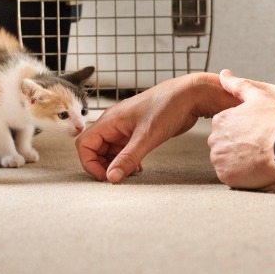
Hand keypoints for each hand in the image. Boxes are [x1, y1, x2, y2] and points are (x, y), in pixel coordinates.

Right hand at [75, 73, 238, 182]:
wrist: (189, 95)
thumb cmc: (168, 107)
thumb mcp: (146, 137)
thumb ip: (127, 158)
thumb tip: (111, 177)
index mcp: (110, 120)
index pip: (85, 144)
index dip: (90, 163)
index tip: (106, 176)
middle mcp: (114, 123)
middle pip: (96, 149)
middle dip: (104, 166)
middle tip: (119, 177)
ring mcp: (126, 128)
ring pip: (111, 151)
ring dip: (117, 164)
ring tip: (131, 173)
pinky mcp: (138, 132)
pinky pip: (125, 149)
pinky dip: (128, 160)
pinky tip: (139, 168)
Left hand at [209, 69, 274, 189]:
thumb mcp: (259, 97)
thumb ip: (238, 86)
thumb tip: (223, 74)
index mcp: (219, 120)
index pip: (224, 127)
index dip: (242, 130)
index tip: (255, 133)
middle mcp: (214, 139)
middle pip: (223, 144)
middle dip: (237, 145)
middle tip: (258, 145)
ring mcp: (219, 159)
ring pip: (225, 160)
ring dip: (237, 160)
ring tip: (257, 156)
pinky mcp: (226, 176)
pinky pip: (230, 175)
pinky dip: (240, 174)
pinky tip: (255, 167)